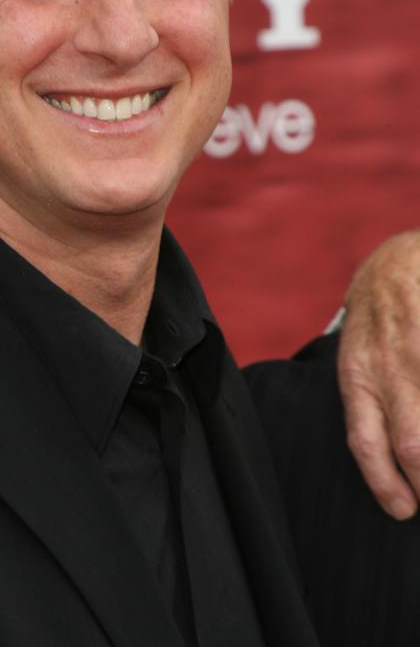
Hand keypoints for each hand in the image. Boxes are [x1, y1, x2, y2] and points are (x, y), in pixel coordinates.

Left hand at [338, 230, 419, 518]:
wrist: (397, 262)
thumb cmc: (377, 321)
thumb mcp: (357, 357)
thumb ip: (369, 404)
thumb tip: (392, 465)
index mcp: (358, 376)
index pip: (366, 442)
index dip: (386, 484)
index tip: (405, 509)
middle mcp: (389, 367)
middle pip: (413, 443)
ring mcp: (418, 352)